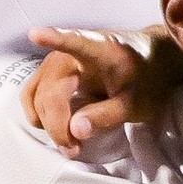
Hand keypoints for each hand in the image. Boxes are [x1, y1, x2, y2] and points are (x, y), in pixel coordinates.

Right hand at [23, 28, 145, 155]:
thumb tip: (75, 131)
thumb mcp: (136, 103)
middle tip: (74, 149)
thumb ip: (106, 116)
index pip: (73, 42)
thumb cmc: (146, 79)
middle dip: (57, 125)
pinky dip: (39, 114)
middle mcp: (68, 53)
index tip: (36, 34)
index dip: (54, 39)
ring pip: (36, 97)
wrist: (150, 64)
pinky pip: (32, 95)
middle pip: (49, 93)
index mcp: (97, 50)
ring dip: (47, 123)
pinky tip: (55, 127)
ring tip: (69, 142)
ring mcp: (55, 63)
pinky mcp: (49, 74)